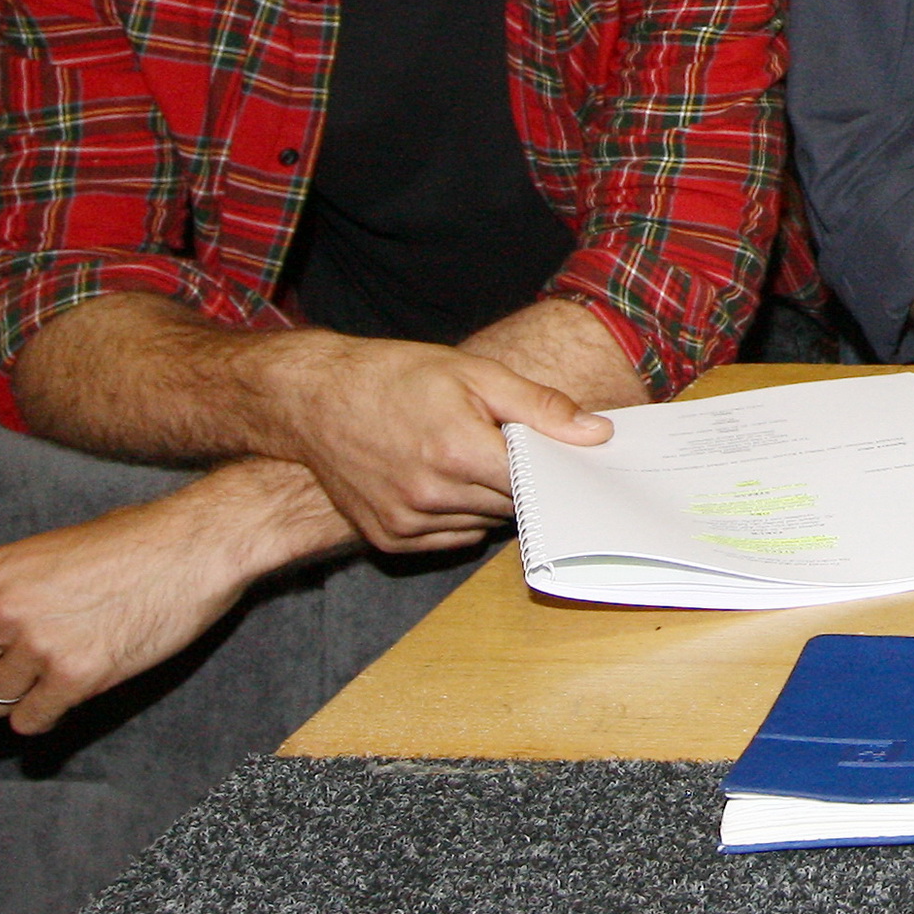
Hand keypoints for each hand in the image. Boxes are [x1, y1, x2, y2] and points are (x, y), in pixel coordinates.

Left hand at [0, 473, 309, 734]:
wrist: (198, 544)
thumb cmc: (130, 542)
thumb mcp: (44, 552)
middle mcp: (1, 611)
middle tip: (15, 665)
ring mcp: (39, 646)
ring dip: (16, 694)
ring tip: (56, 663)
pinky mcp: (78, 676)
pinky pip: (29, 722)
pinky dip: (44, 713)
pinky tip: (71, 685)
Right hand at [258, 333, 607, 550]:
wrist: (316, 398)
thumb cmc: (396, 377)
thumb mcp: (476, 375)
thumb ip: (540, 407)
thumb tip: (597, 434)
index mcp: (458, 452)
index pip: (535, 482)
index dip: (554, 468)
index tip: (565, 457)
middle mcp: (431, 496)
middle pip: (511, 505)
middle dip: (521, 480)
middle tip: (512, 449)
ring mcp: (406, 522)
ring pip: (483, 523)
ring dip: (489, 498)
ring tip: (470, 457)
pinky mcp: (387, 538)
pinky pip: (450, 538)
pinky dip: (459, 516)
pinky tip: (446, 480)